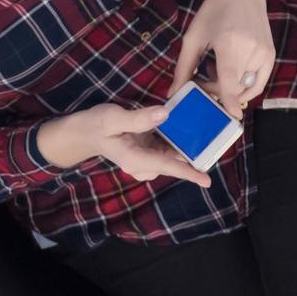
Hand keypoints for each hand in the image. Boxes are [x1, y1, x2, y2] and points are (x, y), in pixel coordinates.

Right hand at [36, 102, 209, 186]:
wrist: (83, 131)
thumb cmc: (95, 125)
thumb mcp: (113, 118)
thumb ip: (138, 119)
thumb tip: (165, 114)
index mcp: (135, 159)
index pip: (166, 167)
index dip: (188, 173)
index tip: (207, 181)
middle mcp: (142, 164)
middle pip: (174, 162)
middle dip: (193, 153)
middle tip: (213, 138)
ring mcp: (145, 159)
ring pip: (172, 155)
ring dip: (186, 146)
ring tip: (204, 131)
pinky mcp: (147, 152)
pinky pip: (166, 149)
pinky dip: (176, 140)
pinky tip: (185, 127)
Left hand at [175, 0, 276, 108]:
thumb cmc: (213, 11)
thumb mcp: (193, 37)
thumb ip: (183, 68)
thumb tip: (173, 93)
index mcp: (229, 43)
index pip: (230, 79)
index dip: (229, 99)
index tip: (231, 116)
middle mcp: (250, 50)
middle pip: (234, 87)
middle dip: (217, 92)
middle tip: (202, 82)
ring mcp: (264, 53)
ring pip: (245, 86)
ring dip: (229, 88)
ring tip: (216, 72)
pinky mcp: (271, 55)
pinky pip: (258, 82)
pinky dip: (245, 86)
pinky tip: (231, 77)